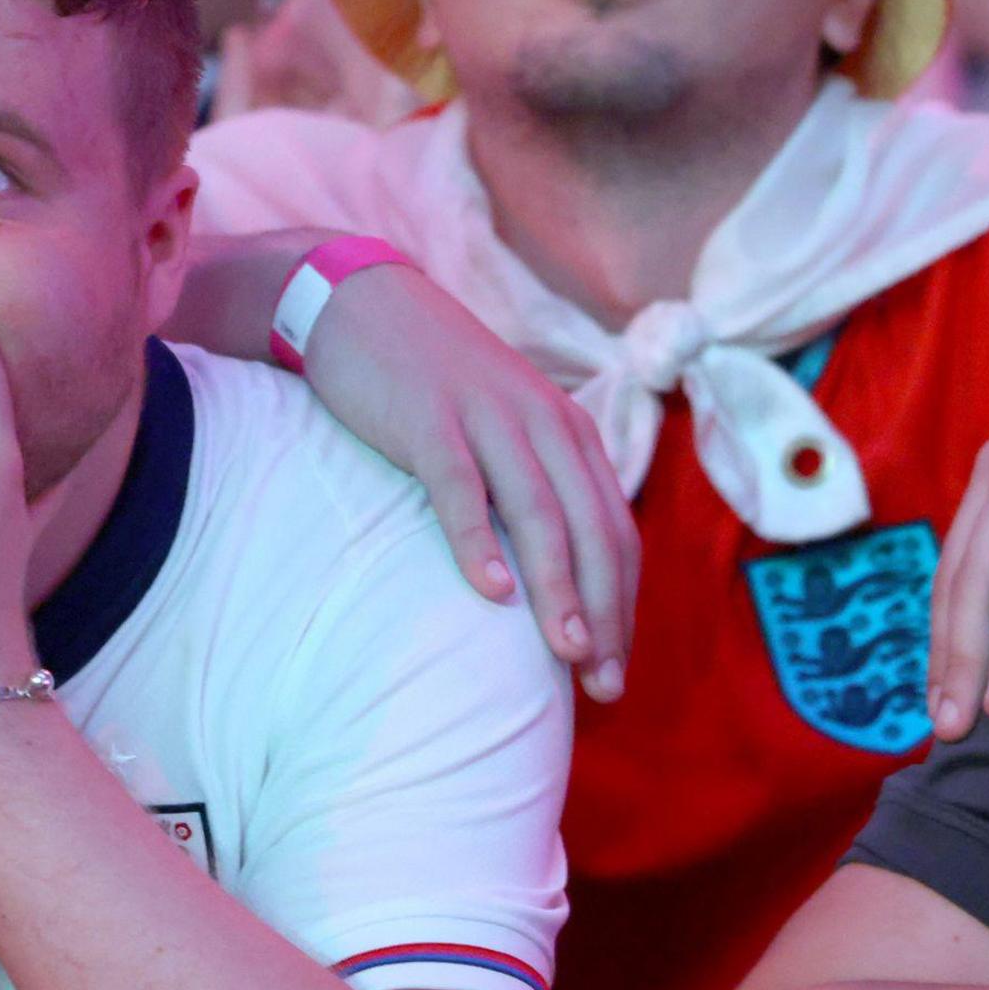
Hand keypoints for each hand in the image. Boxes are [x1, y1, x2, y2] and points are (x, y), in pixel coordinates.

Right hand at [302, 260, 639, 700]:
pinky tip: (489, 592)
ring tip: (566, 653)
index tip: (615, 672)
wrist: (365, 305)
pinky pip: (463, 488)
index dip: (623, 606)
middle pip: (591, 532)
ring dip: (557, 589)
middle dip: (604, 613)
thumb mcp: (507, 432)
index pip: (616, 532)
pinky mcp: (432, 419)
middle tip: (604, 684)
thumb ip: (538, 489)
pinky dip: (479, 541)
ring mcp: (489, 419)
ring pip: (540, 515)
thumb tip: (560, 581)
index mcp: (572, 435)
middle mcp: (545, 424)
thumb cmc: (437, 387)